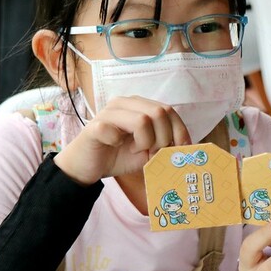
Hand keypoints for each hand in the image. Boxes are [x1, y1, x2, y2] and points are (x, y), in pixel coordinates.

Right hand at [54, 95, 189, 184]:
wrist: (86, 166)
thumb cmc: (118, 156)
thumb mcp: (148, 151)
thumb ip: (164, 144)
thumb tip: (184, 147)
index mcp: (140, 106)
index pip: (168, 110)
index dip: (180, 131)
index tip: (180, 149)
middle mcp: (125, 103)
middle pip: (159, 112)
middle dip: (164, 138)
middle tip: (154, 152)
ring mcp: (108, 112)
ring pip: (142, 120)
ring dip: (146, 142)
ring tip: (137, 150)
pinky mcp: (95, 126)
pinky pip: (115, 131)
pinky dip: (120, 143)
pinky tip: (116, 146)